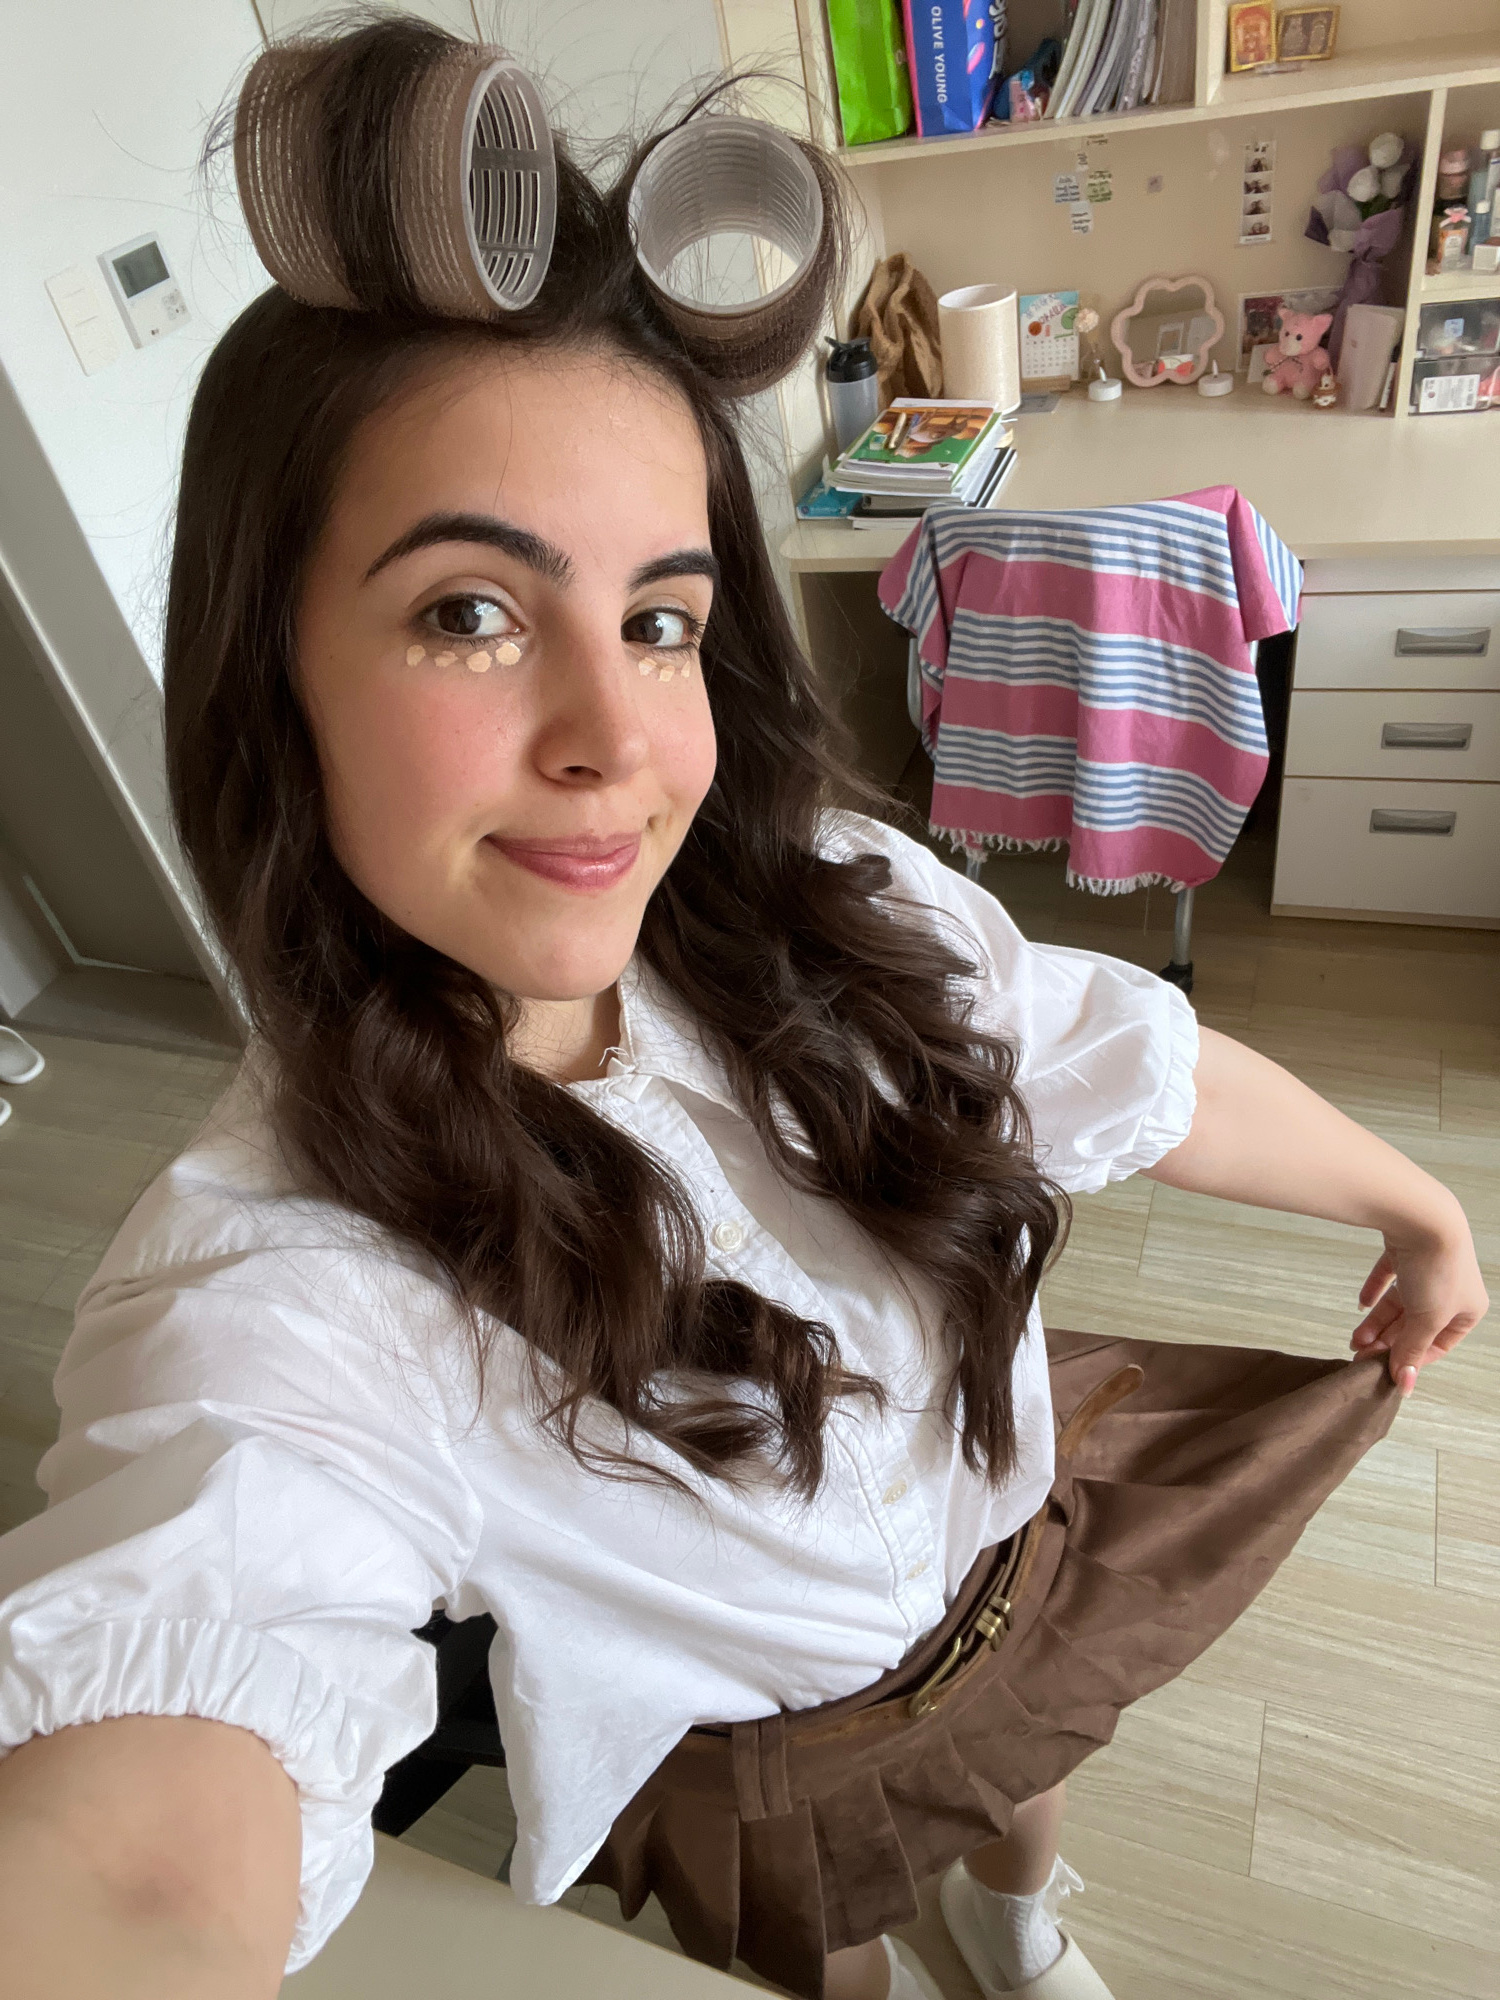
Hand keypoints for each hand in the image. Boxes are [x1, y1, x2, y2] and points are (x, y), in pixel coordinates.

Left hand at [1350, 1212, 1488, 1392]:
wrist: (1421, 1215)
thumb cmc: (1437, 1269)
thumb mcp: (1427, 1319)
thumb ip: (1412, 1351)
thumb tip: (1405, 1385)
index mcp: (1468, 1309)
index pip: (1438, 1344)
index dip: (1411, 1358)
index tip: (1385, 1371)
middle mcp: (1452, 1288)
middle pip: (1416, 1324)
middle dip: (1388, 1341)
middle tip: (1360, 1355)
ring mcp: (1429, 1267)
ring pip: (1400, 1302)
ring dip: (1377, 1322)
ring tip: (1354, 1338)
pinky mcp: (1407, 1248)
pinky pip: (1390, 1276)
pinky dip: (1375, 1291)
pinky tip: (1360, 1305)